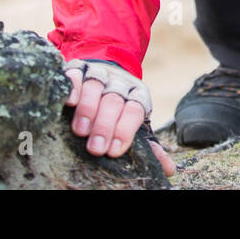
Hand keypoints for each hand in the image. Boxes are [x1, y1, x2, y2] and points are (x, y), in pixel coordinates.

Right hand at [63, 59, 174, 177]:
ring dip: (88, 109)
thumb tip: (168, 169)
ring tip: (81, 131)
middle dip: (105, 126)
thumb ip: (148, 146)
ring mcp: (100, 74)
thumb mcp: (134, 124)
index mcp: (138, 96)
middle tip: (96, 148)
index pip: (135, 110)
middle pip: (115, 101)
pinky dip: (74, 87)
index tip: (114, 151)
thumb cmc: (120, 109)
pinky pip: (77, 75)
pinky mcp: (79, 69)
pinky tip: (70, 102)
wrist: (105, 74)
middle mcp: (121, 83)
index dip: (125, 130)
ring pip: (96, 88)